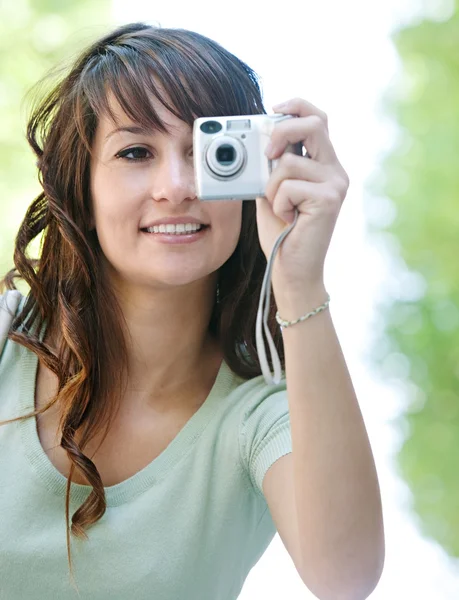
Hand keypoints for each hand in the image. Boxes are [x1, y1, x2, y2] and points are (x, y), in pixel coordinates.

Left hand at [255, 97, 348, 297]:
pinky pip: (288, 187)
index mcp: (323, 165)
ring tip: (280, 209)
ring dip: (271, 188)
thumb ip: (271, 166)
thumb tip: (256, 141)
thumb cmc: (281, 232)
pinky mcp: (330, 199)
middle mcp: (335, 170)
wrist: (292, 270)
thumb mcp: (271, 191)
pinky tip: (288, 219)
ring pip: (289, 163)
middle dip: (281, 132)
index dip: (297, 106)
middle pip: (313, 124)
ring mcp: (336, 184)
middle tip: (266, 155)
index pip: (318, 119)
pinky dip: (277, 204)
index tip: (273, 109)